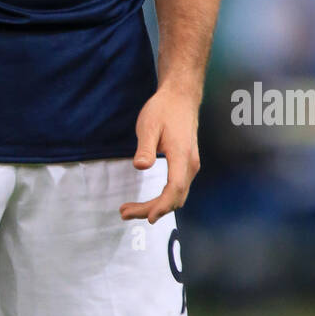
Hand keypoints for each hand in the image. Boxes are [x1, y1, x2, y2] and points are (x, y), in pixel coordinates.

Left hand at [119, 86, 199, 224]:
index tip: (148, 217)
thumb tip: (141, 166)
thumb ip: (145, 147)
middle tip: (124, 213)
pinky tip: (148, 202)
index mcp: (182, 156)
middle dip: (151, 210)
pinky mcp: (186, 165)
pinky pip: (177, 189)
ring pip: (176, 196)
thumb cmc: (164, 110)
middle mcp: (190, 164)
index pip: (175, 188)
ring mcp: (190, 165)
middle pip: (175, 197)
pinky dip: (162, 199)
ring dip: (156, 206)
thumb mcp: (149, 125)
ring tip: (129, 209)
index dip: (162, 205)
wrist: (181, 97)